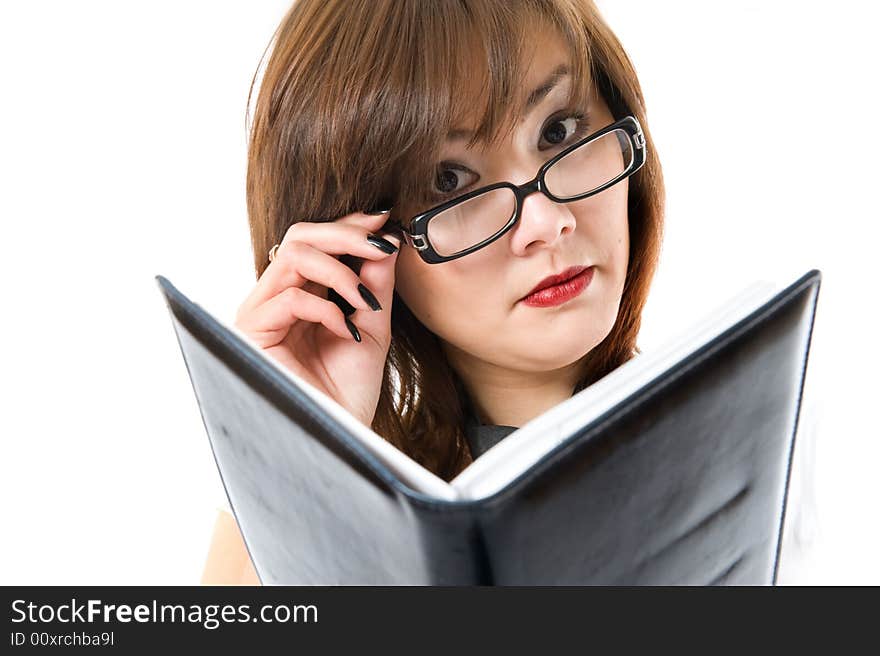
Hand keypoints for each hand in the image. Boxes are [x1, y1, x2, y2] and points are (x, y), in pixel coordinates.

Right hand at [234, 211, 400, 427]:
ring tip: (366, 299)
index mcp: (302, 294)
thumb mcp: (372, 329)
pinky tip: (346, 332)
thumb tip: (386, 240)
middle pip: (300, 236)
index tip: (384, 221)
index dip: (349, 225)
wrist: (337, 437)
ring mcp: (260, 313)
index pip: (317, 242)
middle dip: (345, 233)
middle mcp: (276, 298)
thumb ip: (375, 286)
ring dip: (339, 270)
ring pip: (293, 256)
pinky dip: (326, 308)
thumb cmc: (348, 391)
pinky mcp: (252, 331)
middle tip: (381, 241)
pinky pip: (290, 298)